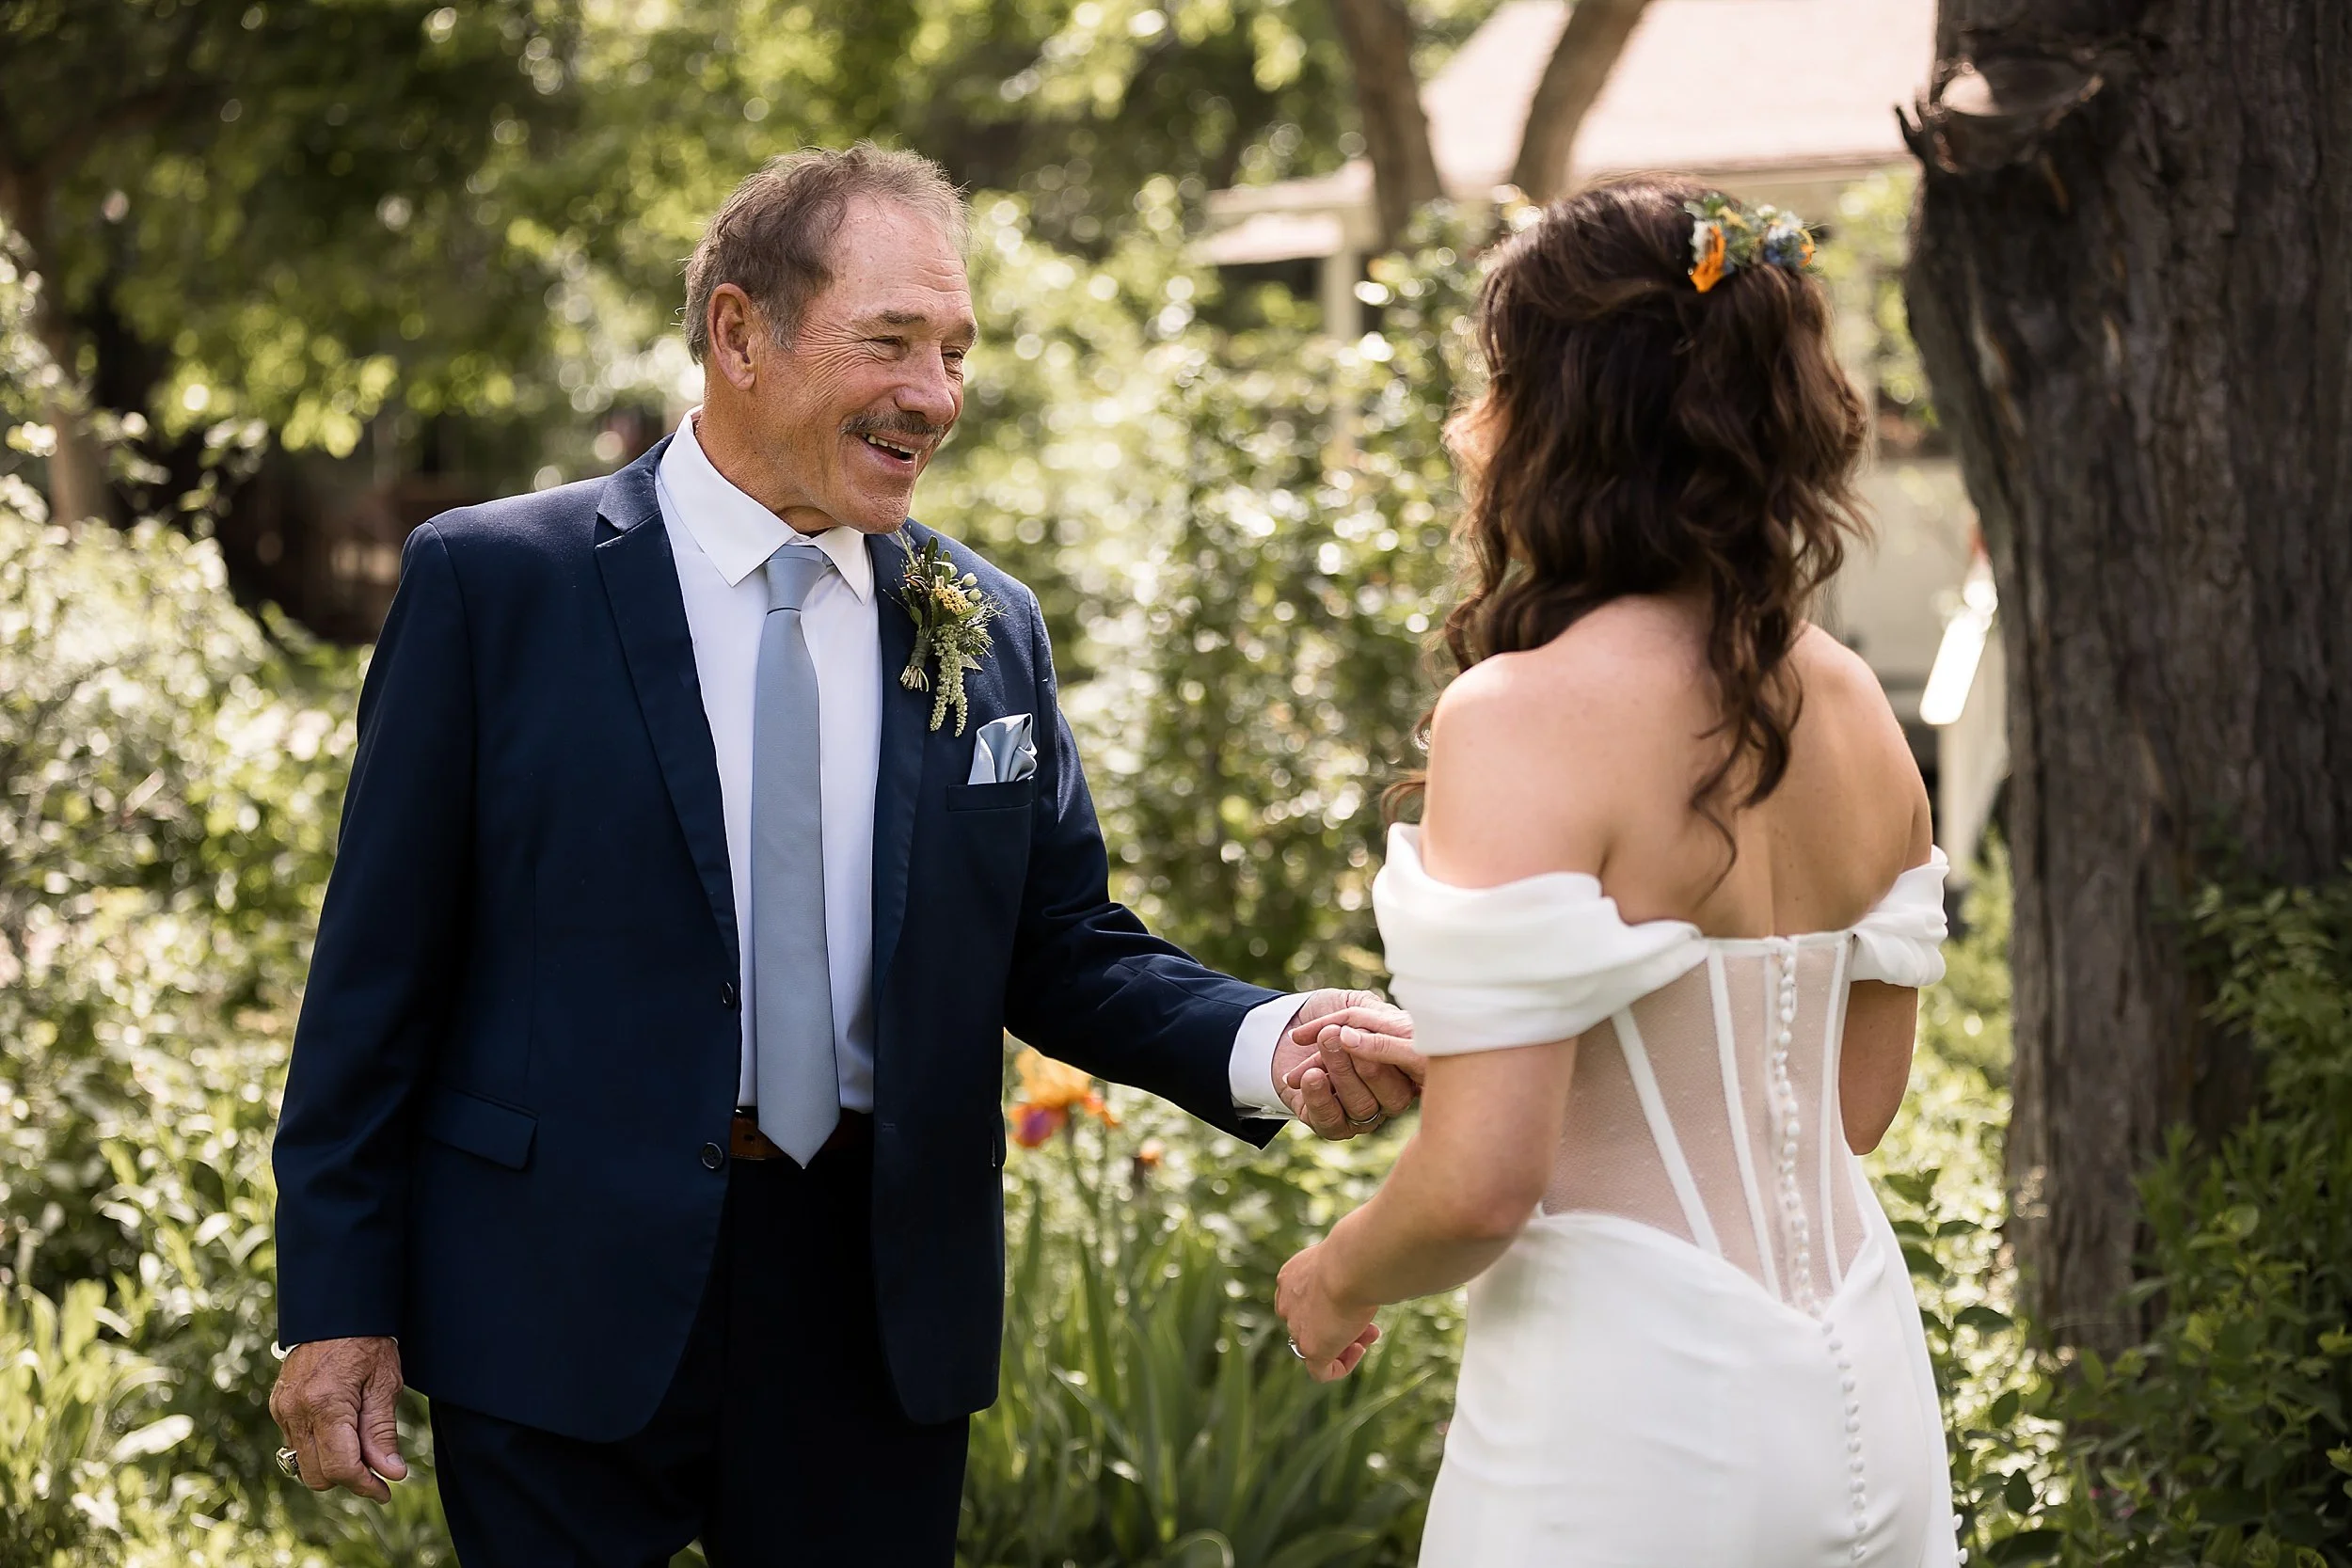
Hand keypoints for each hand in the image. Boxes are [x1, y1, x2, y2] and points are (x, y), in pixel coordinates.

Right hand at [268, 1336, 407, 1502]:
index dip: (365, 1486)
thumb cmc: (367, 1342)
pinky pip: (296, 1444)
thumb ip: (382, 1431)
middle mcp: (296, 1411)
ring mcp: (282, 1410)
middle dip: (348, 1479)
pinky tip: (341, 1432)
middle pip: (317, 1475)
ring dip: (331, 1465)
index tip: (385, 1491)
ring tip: (361, 1448)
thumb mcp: (385, 1383)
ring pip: (303, 1464)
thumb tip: (391, 1473)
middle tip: (377, 1470)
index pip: (340, 1467)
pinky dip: (318, 1449)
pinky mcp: (279, 1406)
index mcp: (325, 1405)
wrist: (335, 1310)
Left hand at [1272, 989, 1420, 1139]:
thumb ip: (1376, 1015)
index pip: (1412, 1069)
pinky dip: (1320, 1097)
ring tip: (1323, 1043)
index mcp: (1405, 1068)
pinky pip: (1333, 1121)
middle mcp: (1390, 1095)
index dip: (1391, 1050)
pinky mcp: (1333, 1125)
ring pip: (1363, 1106)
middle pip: (1393, 1094)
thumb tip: (1393, 1029)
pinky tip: (1310, 1075)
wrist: (1287, 1025)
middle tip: (1336, 1033)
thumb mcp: (1355, 1005)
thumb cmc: (1328, 1014)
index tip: (1363, 1028)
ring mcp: (1364, 1114)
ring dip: (1340, 1072)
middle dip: (1363, 1062)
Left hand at [1276, 1240, 1379, 1381]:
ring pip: (1318, 1346)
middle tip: (1369, 1322)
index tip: (1357, 1301)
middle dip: (1343, 1325)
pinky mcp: (1309, 1349)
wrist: (1350, 1265)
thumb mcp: (1344, 1261)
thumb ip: (1346, 1273)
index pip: (1307, 1302)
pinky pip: (1321, 1371)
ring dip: (1347, 1344)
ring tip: (1370, 1334)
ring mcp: (1296, 1327)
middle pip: (1315, 1324)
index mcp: (1291, 1278)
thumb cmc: (1357, 1256)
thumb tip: (1365, 1276)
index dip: (1333, 1307)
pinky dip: (1341, 1367)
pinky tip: (1358, 1351)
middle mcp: (1288, 1303)